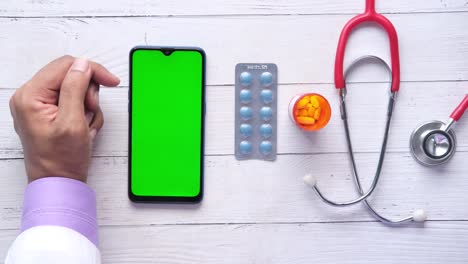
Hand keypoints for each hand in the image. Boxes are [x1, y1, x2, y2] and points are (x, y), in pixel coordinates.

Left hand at [9, 56, 119, 182]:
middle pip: (70, 75)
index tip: (111, 81)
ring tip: (86, 125)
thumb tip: (83, 64)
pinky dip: (84, 112)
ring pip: (74, 87)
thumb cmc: (62, 160)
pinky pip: (73, 100)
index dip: (92, 71)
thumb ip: (75, 88)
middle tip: (90, 111)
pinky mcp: (48, 112)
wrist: (59, 183)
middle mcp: (30, 97)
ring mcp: (38, 105)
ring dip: (88, 104)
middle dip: (88, 92)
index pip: (65, 66)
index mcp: (30, 96)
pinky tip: (83, 128)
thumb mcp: (73, 122)